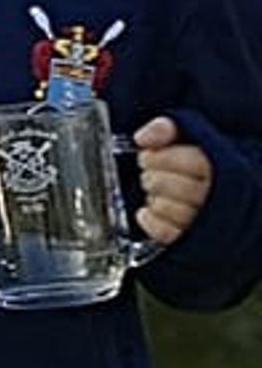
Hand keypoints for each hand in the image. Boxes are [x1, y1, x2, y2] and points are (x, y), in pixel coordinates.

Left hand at [136, 113, 211, 246]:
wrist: (208, 190)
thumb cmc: (192, 163)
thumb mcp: (183, 137)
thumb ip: (165, 130)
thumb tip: (143, 137)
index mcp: (222, 167)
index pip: (194, 162)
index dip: (162, 157)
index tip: (147, 155)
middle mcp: (218, 195)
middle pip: (180, 187)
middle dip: (153, 177)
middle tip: (149, 173)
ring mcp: (205, 219)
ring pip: (173, 210)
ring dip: (154, 198)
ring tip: (154, 191)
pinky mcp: (188, 237)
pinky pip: (167, 233)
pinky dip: (150, 219)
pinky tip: (147, 210)